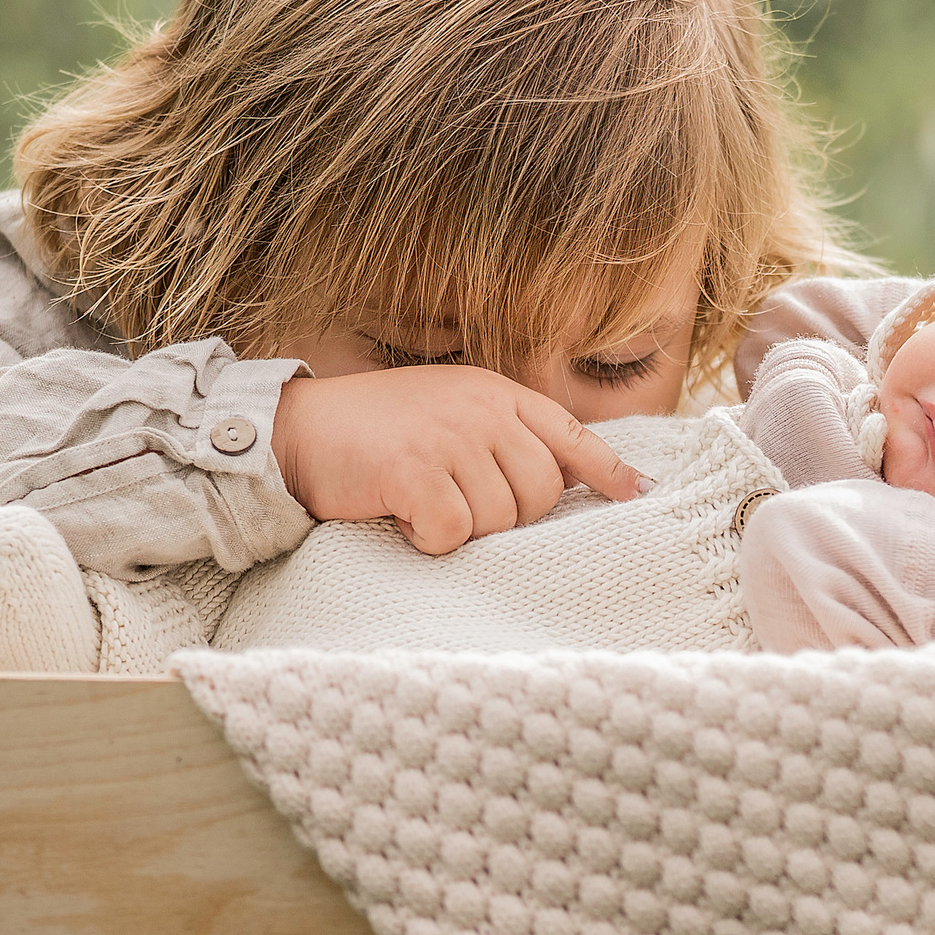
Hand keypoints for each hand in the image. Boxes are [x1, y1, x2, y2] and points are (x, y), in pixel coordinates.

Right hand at [272, 365, 647, 554]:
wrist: (295, 429)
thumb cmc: (376, 432)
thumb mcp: (450, 414)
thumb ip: (504, 436)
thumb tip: (571, 482)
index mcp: (497, 393)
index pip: (573, 433)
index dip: (609, 471)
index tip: (639, 495)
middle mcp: (482, 409)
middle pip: (541, 493)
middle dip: (510, 518)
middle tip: (462, 510)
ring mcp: (449, 437)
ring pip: (500, 518)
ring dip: (466, 531)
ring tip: (427, 508)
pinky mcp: (415, 470)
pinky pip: (455, 532)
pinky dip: (433, 541)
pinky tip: (407, 522)